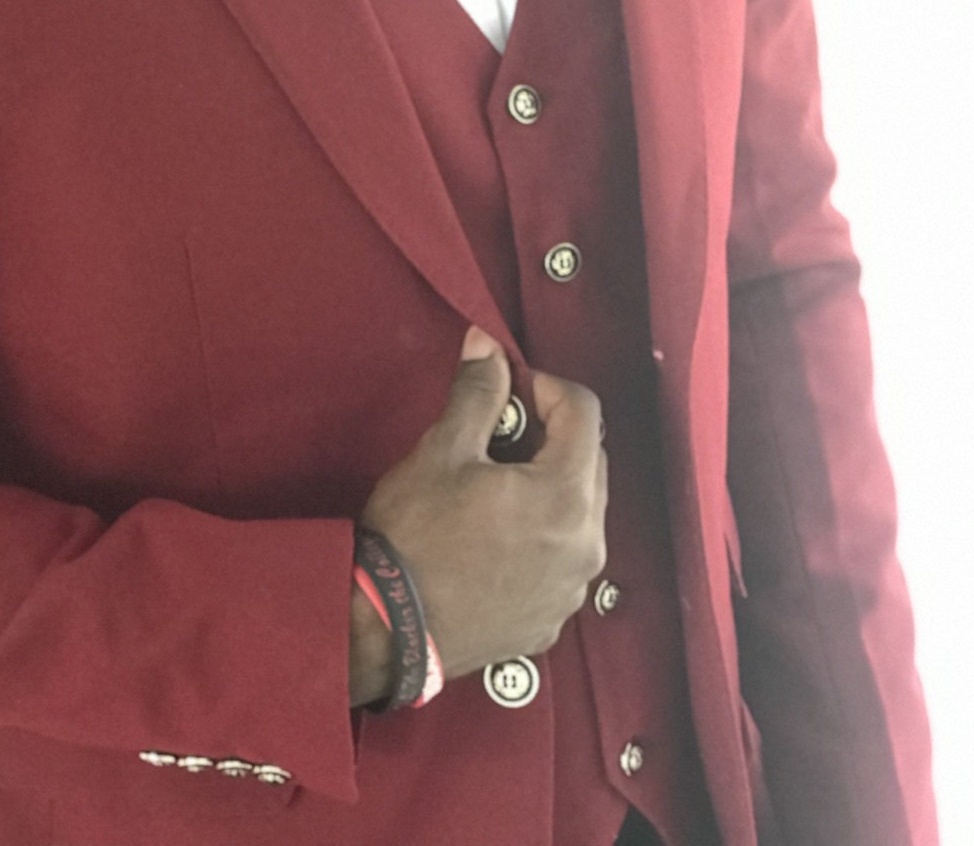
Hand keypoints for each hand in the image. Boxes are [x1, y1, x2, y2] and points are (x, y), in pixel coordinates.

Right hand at [354, 327, 607, 688]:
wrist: (384, 629)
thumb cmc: (414, 538)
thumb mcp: (443, 450)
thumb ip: (478, 392)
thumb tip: (488, 346)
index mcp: (566, 497)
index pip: (584, 413)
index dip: (547, 388)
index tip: (511, 390)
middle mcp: (585, 547)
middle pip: (589, 462)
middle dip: (551, 436)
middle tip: (498, 435)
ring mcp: (570, 590)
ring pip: (579, 513)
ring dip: (548, 486)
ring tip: (494, 488)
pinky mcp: (550, 621)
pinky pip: (562, 560)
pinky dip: (541, 536)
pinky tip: (494, 537)